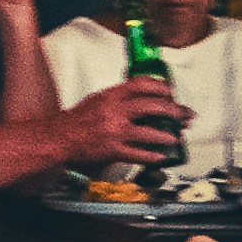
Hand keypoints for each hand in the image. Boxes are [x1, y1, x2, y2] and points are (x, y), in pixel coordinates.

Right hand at [67, 77, 184, 167]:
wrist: (57, 138)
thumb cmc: (75, 121)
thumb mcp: (97, 100)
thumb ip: (119, 97)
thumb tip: (143, 97)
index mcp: (110, 96)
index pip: (142, 85)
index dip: (161, 88)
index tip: (171, 93)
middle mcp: (115, 112)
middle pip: (153, 107)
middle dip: (173, 111)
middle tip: (183, 115)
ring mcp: (115, 132)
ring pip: (150, 133)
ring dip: (167, 136)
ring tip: (176, 138)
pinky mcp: (113, 151)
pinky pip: (139, 155)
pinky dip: (153, 156)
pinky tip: (161, 156)